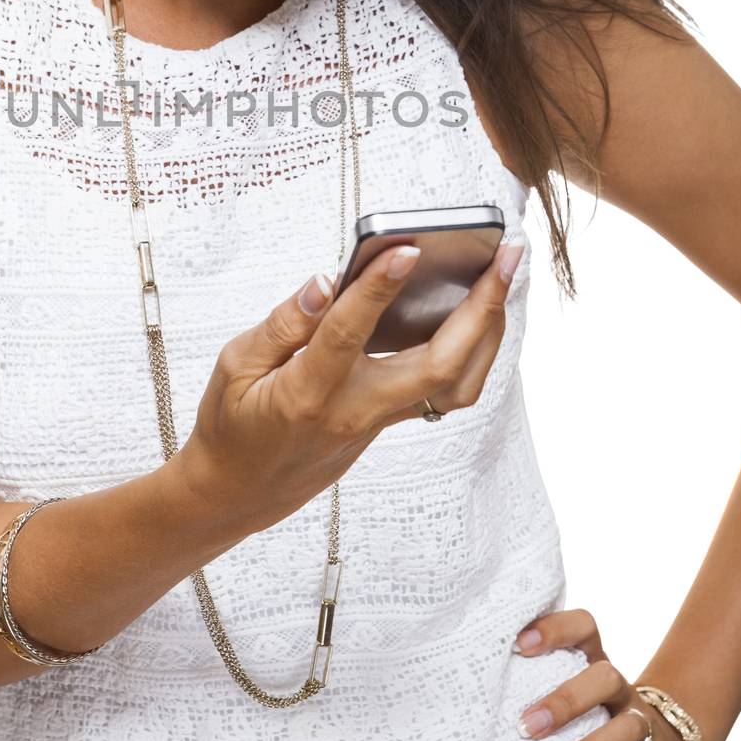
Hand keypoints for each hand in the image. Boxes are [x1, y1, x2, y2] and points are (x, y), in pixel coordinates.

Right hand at [176, 238, 523, 535]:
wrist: (239, 492)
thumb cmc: (232, 424)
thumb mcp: (236, 366)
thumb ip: (284, 323)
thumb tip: (325, 281)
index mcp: (307, 392)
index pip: (349, 334)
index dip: (378, 289)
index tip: (407, 248)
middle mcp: (355, 411)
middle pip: (439, 366)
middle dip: (482, 308)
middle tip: (508, 257)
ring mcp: (379, 421)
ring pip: (457, 384)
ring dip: (489, 330)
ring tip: (504, 277)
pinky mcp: (389, 422)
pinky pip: (445, 390)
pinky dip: (472, 349)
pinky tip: (477, 312)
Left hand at [512, 607, 696, 740]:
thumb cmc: (596, 718)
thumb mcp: (573, 693)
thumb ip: (534, 685)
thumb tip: (469, 689)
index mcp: (596, 663)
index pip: (583, 627)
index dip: (555, 630)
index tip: (517, 644)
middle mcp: (622, 690)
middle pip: (605, 677)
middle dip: (565, 701)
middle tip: (525, 727)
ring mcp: (646, 726)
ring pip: (625, 729)